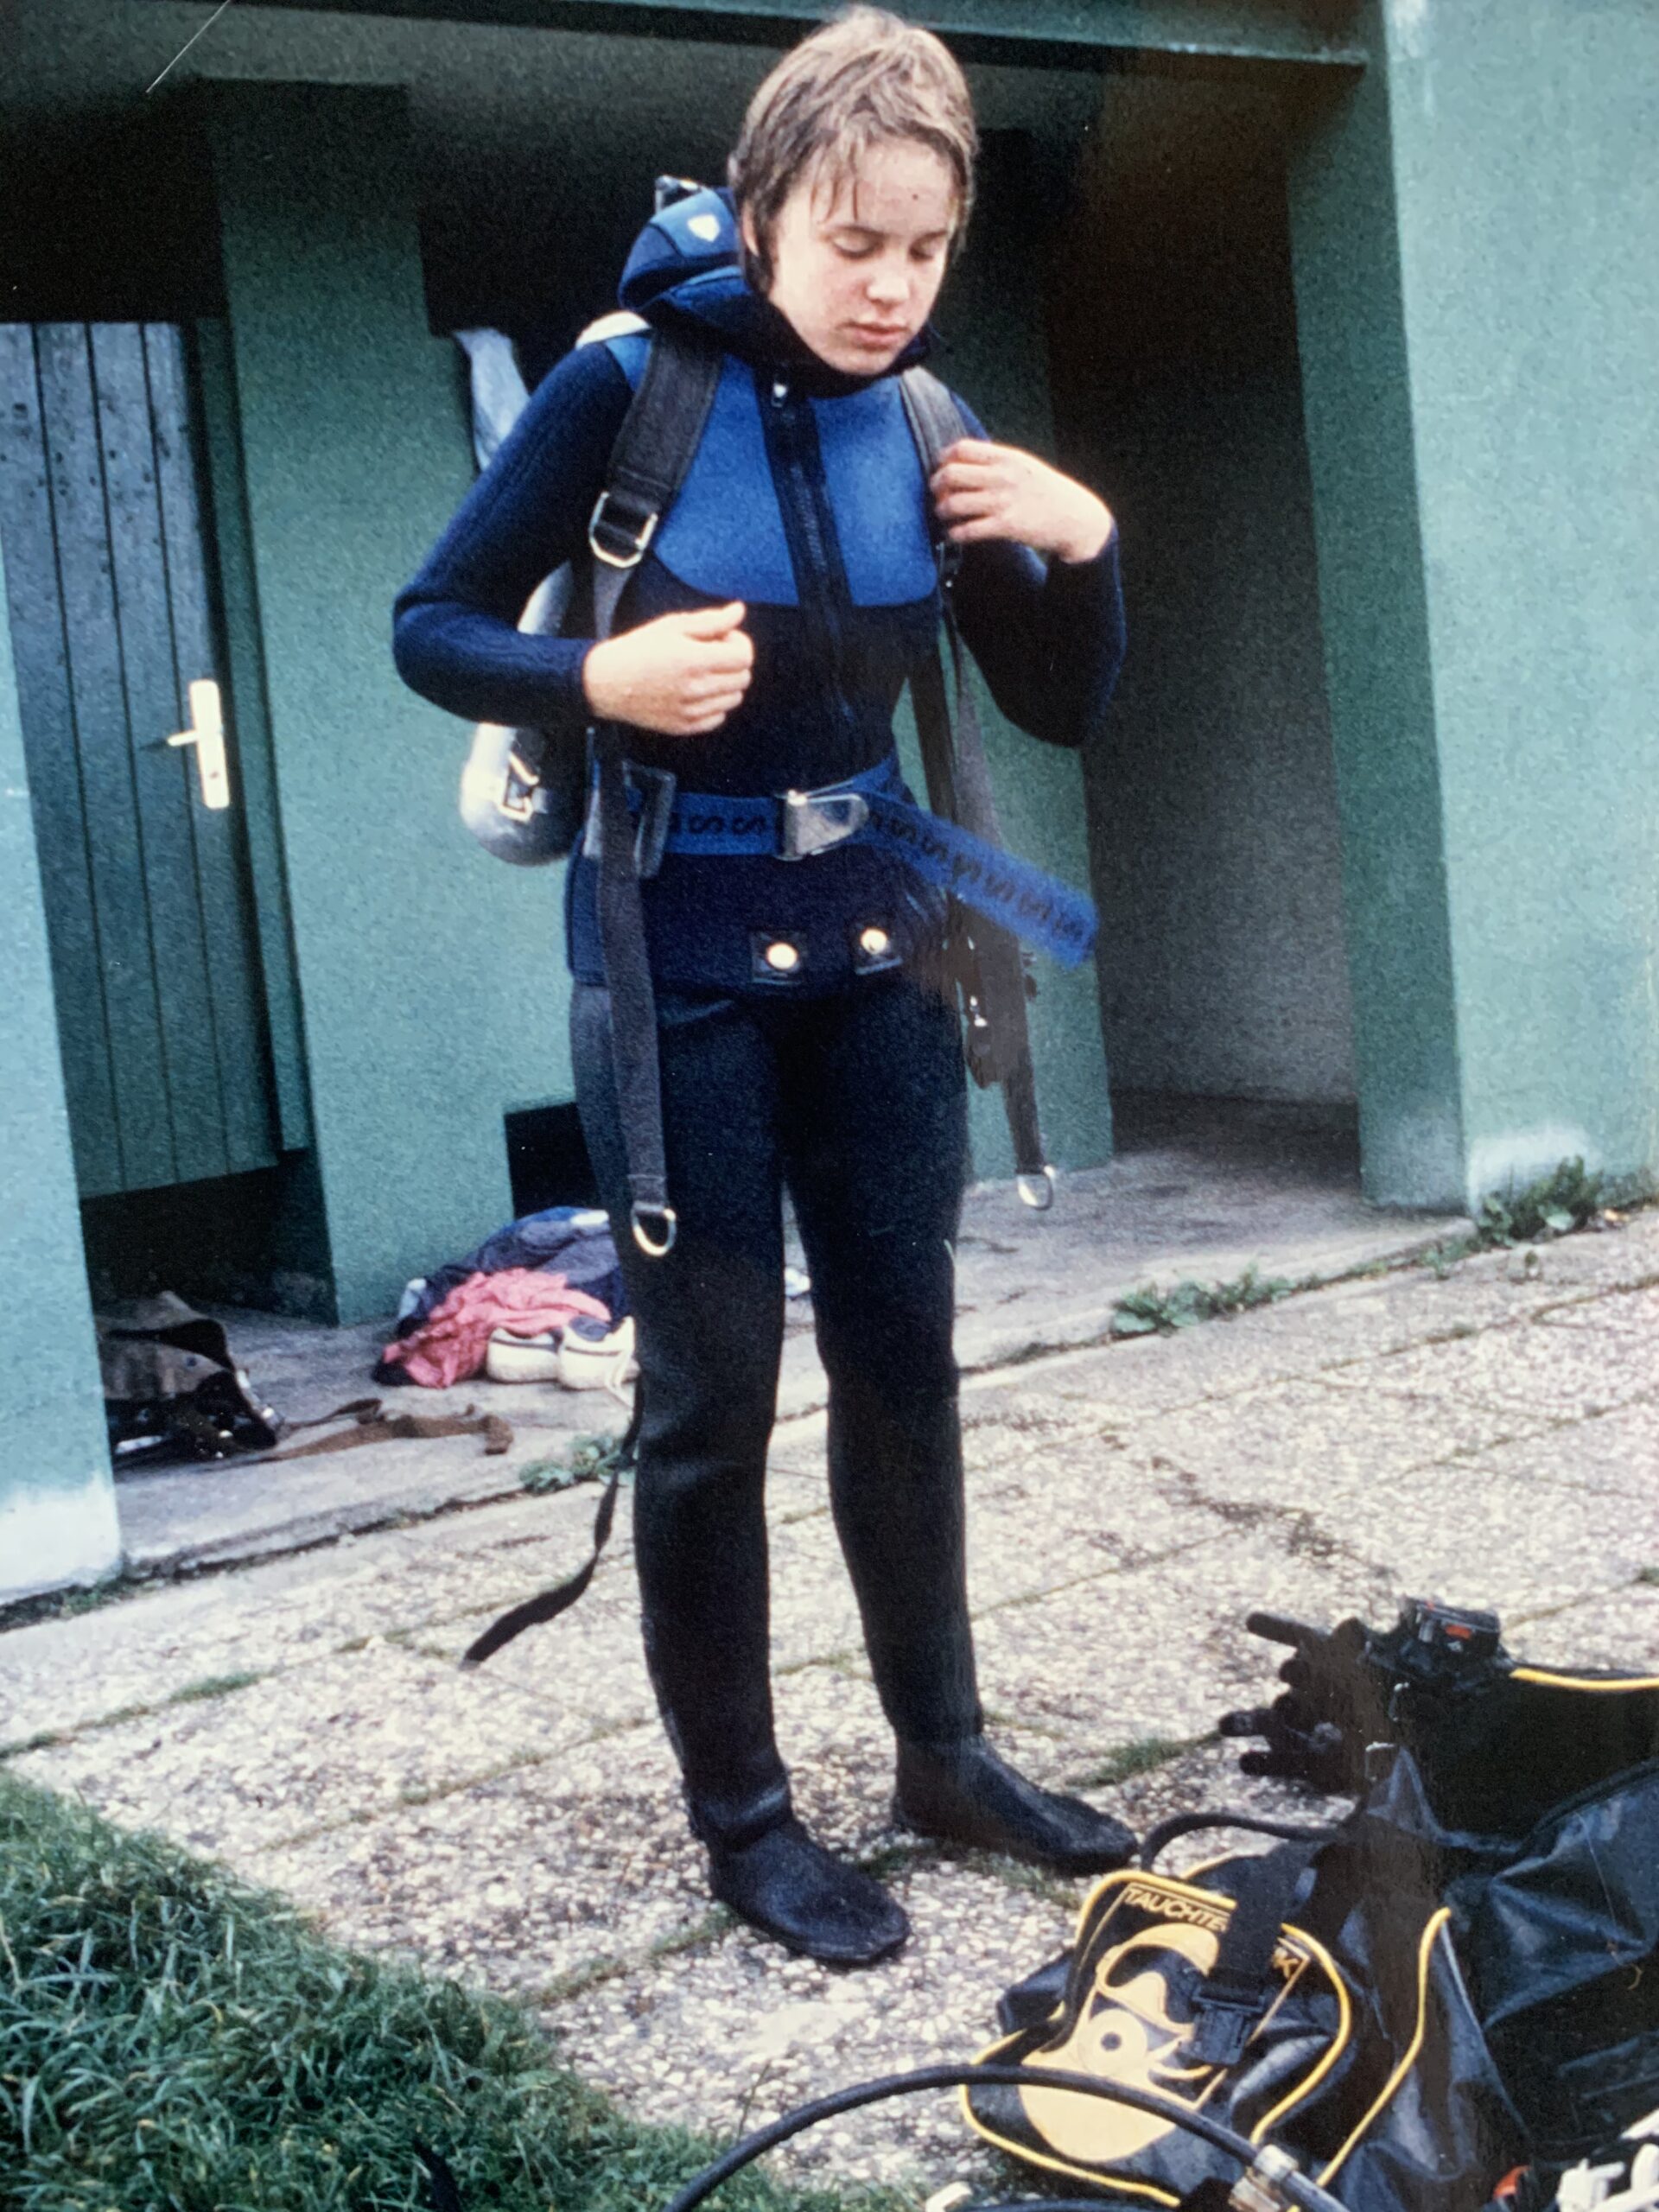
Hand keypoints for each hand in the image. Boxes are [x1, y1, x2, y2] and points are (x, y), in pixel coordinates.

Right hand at [581, 601, 753, 734]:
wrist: (606, 682)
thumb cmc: (639, 648)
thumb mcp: (672, 626)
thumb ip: (711, 620)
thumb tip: (739, 611)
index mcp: (694, 660)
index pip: (744, 656)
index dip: (739, 643)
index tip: (721, 638)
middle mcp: (696, 689)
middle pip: (743, 678)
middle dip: (733, 662)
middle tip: (710, 653)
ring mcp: (691, 711)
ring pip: (734, 699)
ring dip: (725, 684)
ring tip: (701, 673)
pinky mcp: (684, 726)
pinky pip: (718, 717)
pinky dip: (714, 704)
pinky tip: (694, 692)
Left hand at [930, 439, 1114, 564]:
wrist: (1075, 517)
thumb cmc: (1045, 491)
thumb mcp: (1024, 465)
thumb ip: (995, 461)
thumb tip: (960, 460)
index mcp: (1006, 457)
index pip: (961, 449)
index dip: (944, 460)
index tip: (941, 470)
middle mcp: (1003, 476)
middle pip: (951, 474)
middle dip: (936, 486)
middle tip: (937, 495)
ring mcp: (1004, 501)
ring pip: (954, 504)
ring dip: (942, 511)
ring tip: (945, 515)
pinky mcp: (1006, 526)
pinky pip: (967, 530)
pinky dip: (954, 534)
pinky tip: (954, 534)